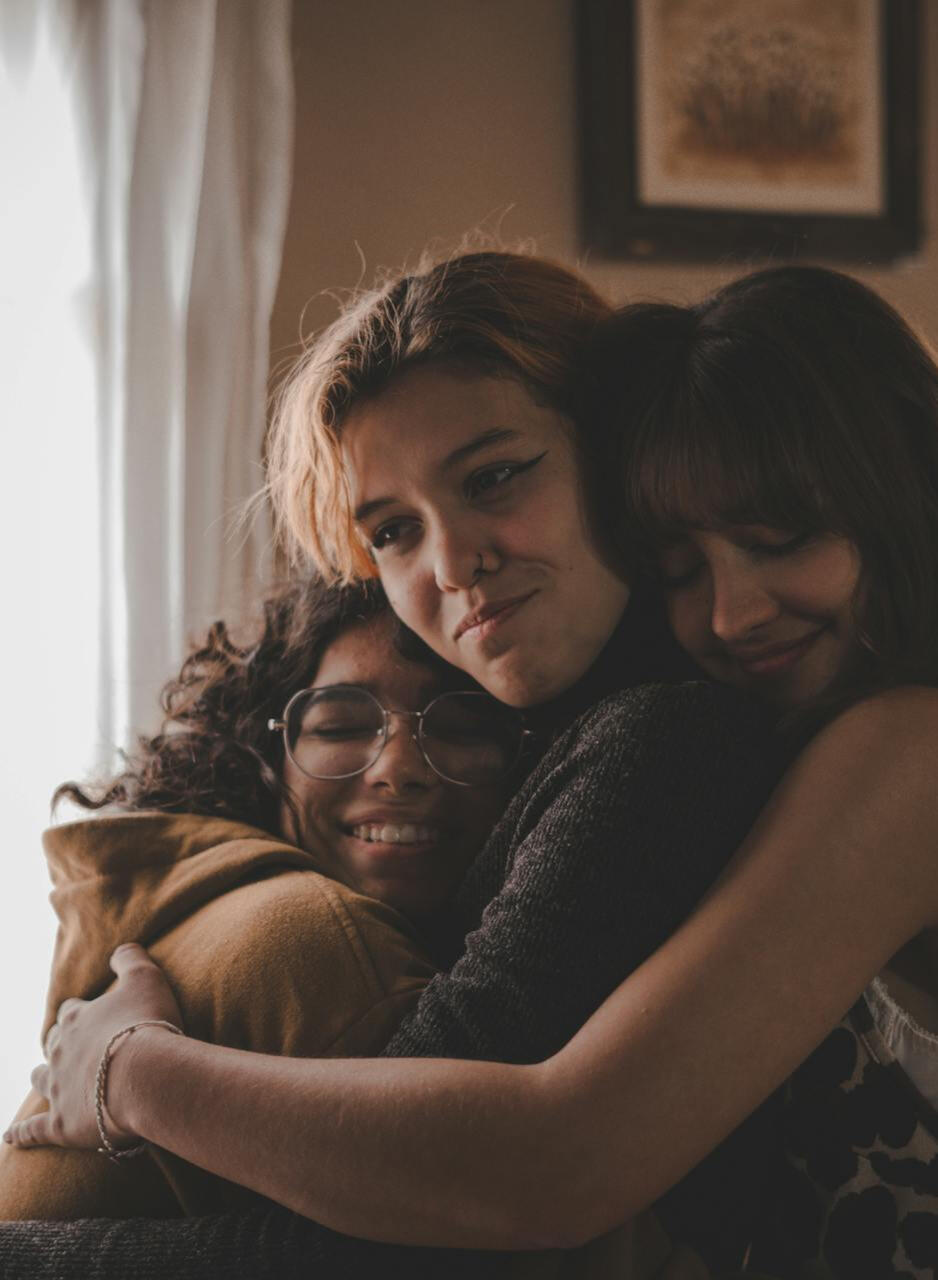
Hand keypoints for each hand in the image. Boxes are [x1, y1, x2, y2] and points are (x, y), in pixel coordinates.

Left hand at [3, 943, 182, 1149]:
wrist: (146, 1075)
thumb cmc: (147, 1023)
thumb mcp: (146, 978)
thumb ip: (130, 959)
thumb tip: (120, 950)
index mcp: (76, 1017)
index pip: (71, 1009)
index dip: (82, 1012)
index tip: (93, 1015)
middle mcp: (59, 1050)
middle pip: (51, 1042)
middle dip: (59, 1043)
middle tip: (72, 1047)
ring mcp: (57, 1088)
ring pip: (40, 1080)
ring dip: (42, 1078)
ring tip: (44, 1079)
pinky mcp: (59, 1124)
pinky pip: (32, 1130)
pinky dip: (21, 1134)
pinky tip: (9, 1137)